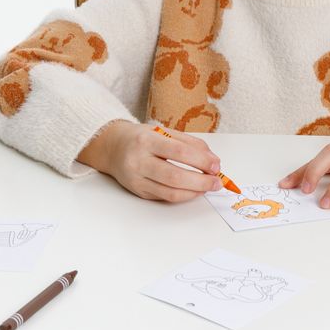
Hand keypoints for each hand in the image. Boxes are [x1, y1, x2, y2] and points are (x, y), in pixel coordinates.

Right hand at [78, 120, 221, 201]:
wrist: (113, 148)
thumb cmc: (142, 138)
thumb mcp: (164, 131)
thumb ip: (190, 143)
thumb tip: (213, 160)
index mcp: (146, 140)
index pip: (179, 152)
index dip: (201, 161)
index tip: (216, 166)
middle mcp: (139, 161)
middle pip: (175, 176)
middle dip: (201, 182)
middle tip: (217, 182)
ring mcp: (137, 179)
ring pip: (170, 192)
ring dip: (195, 192)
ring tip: (208, 187)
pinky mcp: (139, 192)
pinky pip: (165, 197)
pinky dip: (184, 195)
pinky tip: (194, 190)